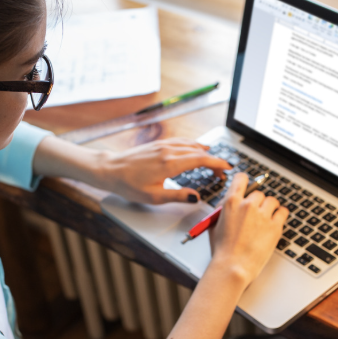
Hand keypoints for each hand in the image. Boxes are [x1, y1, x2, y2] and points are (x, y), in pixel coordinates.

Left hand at [99, 138, 231, 203]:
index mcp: (169, 164)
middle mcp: (168, 151)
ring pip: (191, 144)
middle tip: (221, 172)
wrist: (110, 170)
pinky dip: (194, 145)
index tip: (227, 168)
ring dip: (205, 152)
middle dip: (214, 160)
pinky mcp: (159, 144)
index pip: (201, 159)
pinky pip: (182, 141)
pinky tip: (196, 148)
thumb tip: (196, 197)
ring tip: (213, 161)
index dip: (217, 163)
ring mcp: (163, 145)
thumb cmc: (128, 184)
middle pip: (199, 151)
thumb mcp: (153, 197)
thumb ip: (177, 197)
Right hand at [207, 173, 288, 286]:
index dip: (245, 182)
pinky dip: (280, 215)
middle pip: (258, 193)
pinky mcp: (275, 226)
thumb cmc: (222, 251)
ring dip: (270, 207)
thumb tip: (229, 205)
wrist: (233, 267)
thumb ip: (223, 211)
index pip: (241, 179)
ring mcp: (263, 215)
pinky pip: (283, 212)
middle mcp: (248, 205)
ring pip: (272, 201)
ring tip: (266, 219)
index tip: (248, 186)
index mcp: (231, 202)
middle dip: (257, 202)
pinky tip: (275, 221)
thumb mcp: (215, 225)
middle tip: (255, 214)